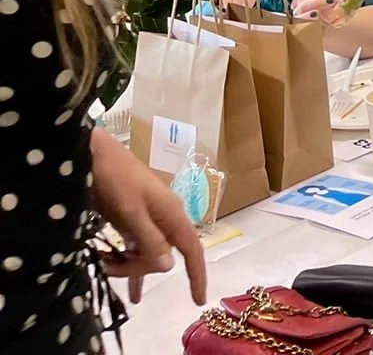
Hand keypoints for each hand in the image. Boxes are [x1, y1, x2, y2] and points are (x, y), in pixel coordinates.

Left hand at [90, 128, 206, 306]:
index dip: (197, 275)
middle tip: (107, 265)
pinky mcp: (132, 217)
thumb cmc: (114, 180)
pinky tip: (111, 269)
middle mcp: (165, 217)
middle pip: (162, 256)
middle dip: (138, 269)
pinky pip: (133, 246)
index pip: (192, 250)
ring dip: (125, 265)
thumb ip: (150, 239)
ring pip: (145, 253)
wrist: (93, 154)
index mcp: (171, 214)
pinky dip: (122, 259)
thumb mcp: (130, 212)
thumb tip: (169, 266)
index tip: (198, 301)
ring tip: (101, 263)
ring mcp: (149, 217)